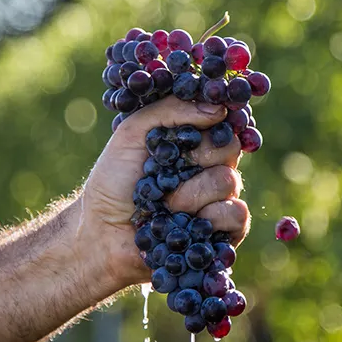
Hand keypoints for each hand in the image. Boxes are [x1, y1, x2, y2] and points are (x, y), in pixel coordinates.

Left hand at [79, 96, 250, 289]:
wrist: (103, 232)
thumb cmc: (113, 180)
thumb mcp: (132, 132)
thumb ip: (171, 110)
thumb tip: (218, 108)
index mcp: (193, 140)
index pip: (221, 119)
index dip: (212, 121)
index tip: (192, 130)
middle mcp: (210, 166)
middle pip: (230, 147)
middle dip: (197, 158)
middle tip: (169, 172)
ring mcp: (219, 198)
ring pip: (230, 181)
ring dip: (193, 194)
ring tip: (166, 206)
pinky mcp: (223, 230)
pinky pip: (237, 215)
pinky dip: (212, 218)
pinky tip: (189, 225)